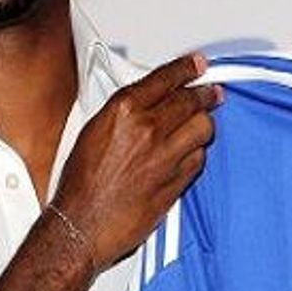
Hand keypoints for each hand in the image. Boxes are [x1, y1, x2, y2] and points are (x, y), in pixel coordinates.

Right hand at [51, 53, 220, 271]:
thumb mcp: (93, 130)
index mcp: (124, 110)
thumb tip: (147, 98)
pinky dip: (197, 153)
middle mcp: (148, 129)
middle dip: (205, 94)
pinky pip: (199, 159)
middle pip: (192, 101)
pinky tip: (188, 153)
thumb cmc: (80, 183)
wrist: (80, 225)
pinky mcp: (176, 181)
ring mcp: (165, 156)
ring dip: (203, 125)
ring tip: (199, 125)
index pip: (167, 78)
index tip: (198, 65)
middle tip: (211, 93)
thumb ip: (124, 111)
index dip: (187, 69)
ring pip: (203, 128)